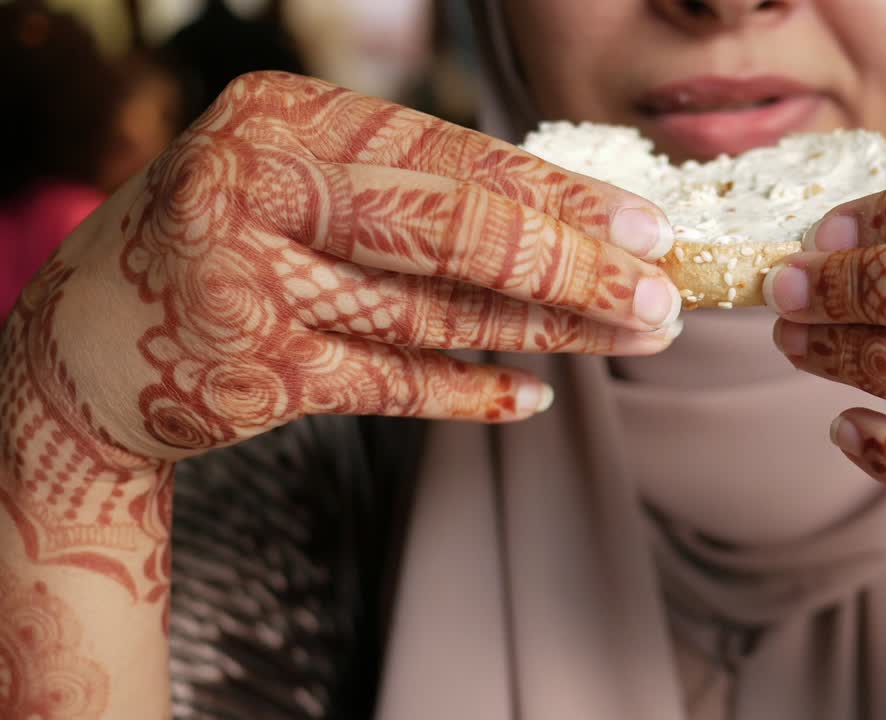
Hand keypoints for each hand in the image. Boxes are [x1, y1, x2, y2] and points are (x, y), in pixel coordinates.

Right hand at [0, 71, 680, 604]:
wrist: (89, 341)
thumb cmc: (228, 240)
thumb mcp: (305, 183)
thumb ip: (413, 190)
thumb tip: (571, 220)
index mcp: (285, 117)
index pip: (455, 158)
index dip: (563, 197)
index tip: (649, 226)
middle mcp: (256, 184)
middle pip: (450, 231)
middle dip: (572, 267)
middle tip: (662, 296)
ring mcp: (247, 282)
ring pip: (432, 311)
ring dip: (546, 330)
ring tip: (630, 337)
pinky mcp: (248, 372)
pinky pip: (388, 385)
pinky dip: (466, 391)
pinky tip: (532, 396)